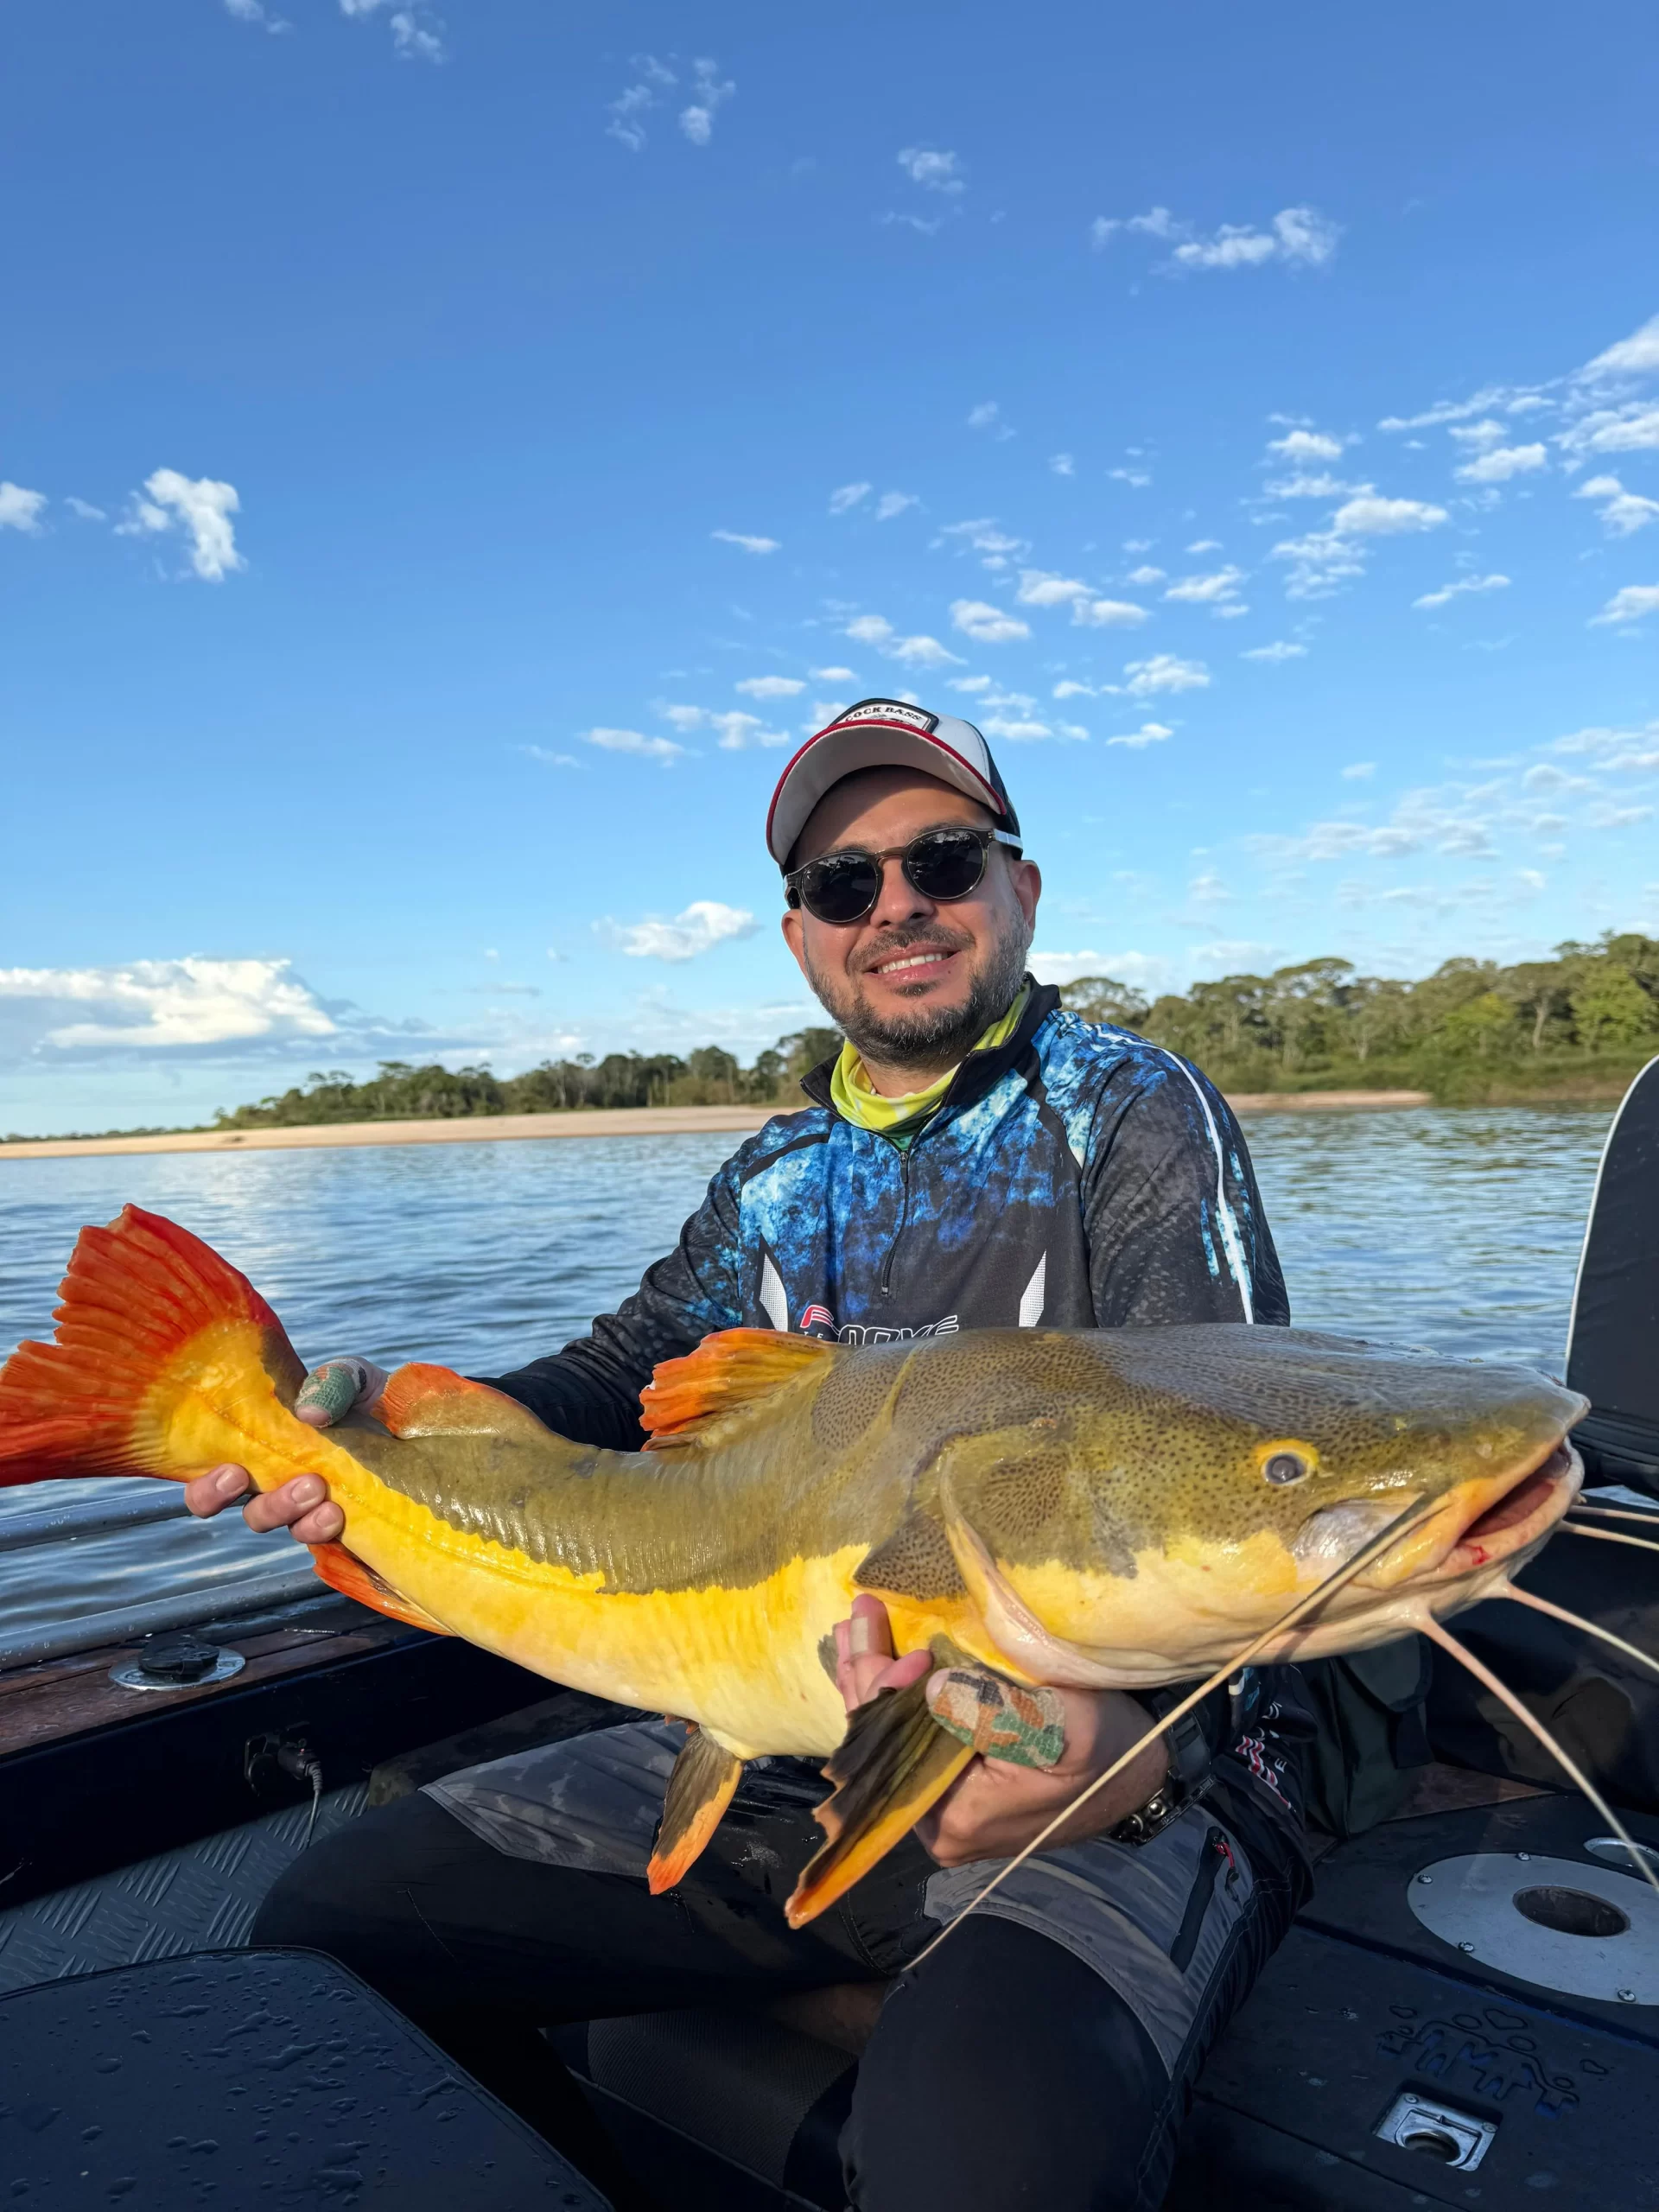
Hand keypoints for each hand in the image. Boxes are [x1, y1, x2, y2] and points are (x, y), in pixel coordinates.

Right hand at [181, 1356, 385, 1545]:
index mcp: (264, 1444)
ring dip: (283, 1510)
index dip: (206, 1484)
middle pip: (232, 1506)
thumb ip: (335, 1381)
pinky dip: (319, 1528)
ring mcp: (307, 1508)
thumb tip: (308, 1412)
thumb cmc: (376, 1401)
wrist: (427, 1430)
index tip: (230, 1471)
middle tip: (248, 1478)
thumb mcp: (357, 1378)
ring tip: (316, 1491)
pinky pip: (316, 1539)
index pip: (212, 1470)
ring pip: (270, 1523)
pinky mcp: (339, 1529)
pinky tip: (337, 1513)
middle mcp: (276, 1480)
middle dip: (232, 1498)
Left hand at [833, 1595, 1168, 1868]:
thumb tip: (930, 1683)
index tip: (908, 1646)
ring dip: (877, 1682)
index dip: (888, 1689)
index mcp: (955, 1816)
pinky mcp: (956, 1794)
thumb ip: (995, 1709)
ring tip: (856, 1627)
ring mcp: (944, 1814)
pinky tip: (879, 1660)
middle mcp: (938, 1826)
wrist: (1141, 1776)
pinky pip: (912, 1743)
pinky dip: (897, 1699)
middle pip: (885, 1743)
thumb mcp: (1064, 1722)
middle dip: (869, 1675)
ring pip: (893, 1741)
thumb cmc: (1109, 1748)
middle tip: (857, 1613)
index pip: (897, 1744)